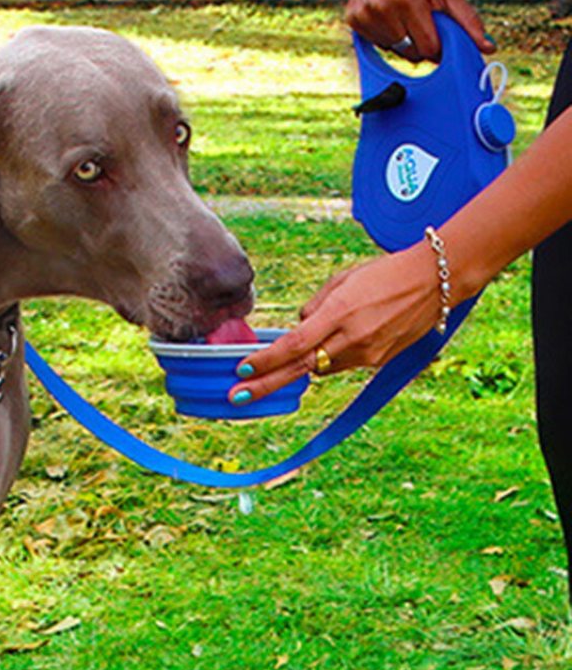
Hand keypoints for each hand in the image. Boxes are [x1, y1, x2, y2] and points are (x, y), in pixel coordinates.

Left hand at [228, 242, 442, 405]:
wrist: (434, 281)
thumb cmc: (384, 273)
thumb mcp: (343, 279)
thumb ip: (315, 306)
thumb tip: (298, 327)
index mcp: (340, 312)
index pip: (294, 344)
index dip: (266, 359)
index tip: (242, 368)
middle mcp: (352, 338)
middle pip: (300, 368)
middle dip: (265, 384)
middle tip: (236, 396)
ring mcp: (367, 354)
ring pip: (321, 368)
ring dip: (305, 362)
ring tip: (306, 347)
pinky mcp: (378, 362)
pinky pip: (342, 365)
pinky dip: (331, 356)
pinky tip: (341, 338)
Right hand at [346, 0, 493, 62]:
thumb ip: (468, 21)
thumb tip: (487, 47)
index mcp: (409, 0)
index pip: (428, 47)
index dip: (438, 45)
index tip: (440, 33)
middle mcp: (382, 7)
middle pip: (409, 52)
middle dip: (420, 42)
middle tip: (422, 19)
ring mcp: (364, 13)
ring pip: (391, 49)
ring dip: (402, 39)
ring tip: (405, 14)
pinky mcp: (353, 16)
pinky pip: (374, 43)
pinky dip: (385, 35)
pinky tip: (389, 14)